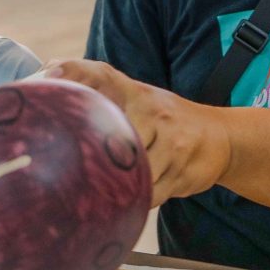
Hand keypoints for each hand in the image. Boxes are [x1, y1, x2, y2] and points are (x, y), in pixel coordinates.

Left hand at [42, 59, 231, 206]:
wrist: (222, 137)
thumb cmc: (165, 121)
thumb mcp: (140, 100)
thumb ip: (105, 99)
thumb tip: (51, 93)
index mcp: (137, 92)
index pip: (102, 75)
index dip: (74, 70)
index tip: (47, 73)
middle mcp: (154, 111)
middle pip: (112, 137)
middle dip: (95, 154)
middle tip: (67, 168)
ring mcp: (171, 142)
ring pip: (130, 172)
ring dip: (117, 184)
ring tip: (103, 188)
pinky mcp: (182, 171)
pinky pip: (148, 194)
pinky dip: (135, 200)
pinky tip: (130, 199)